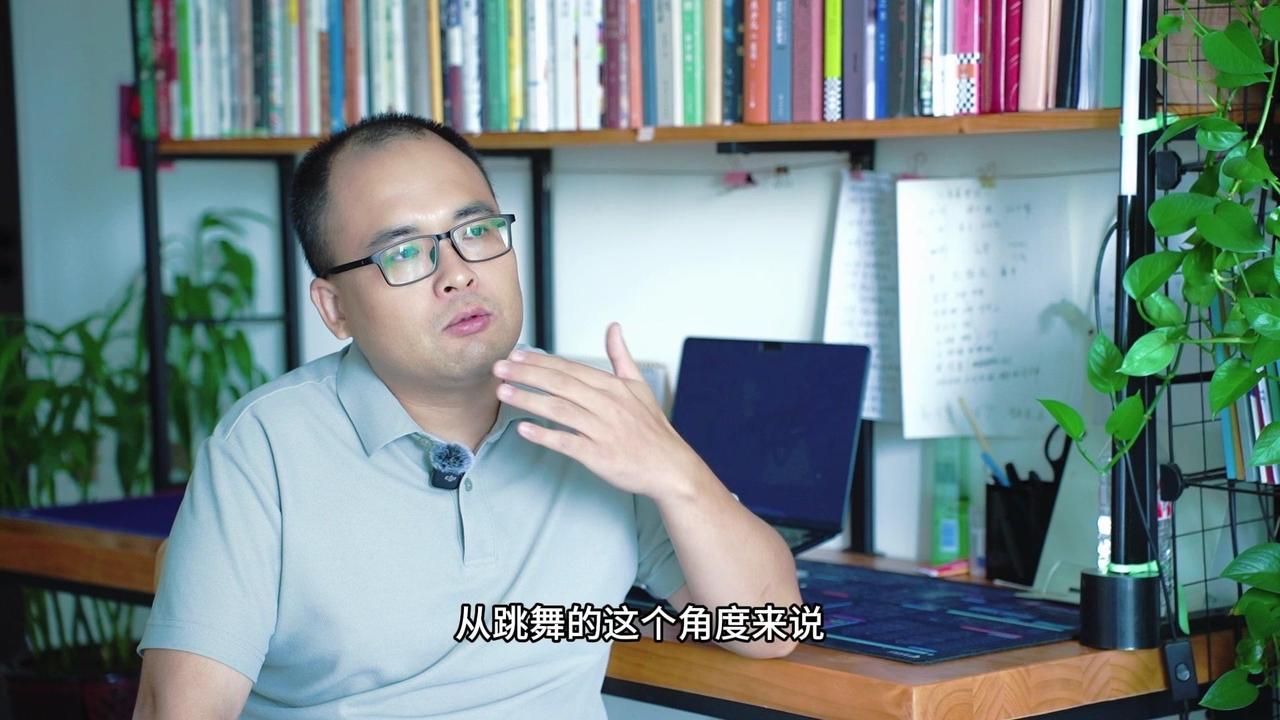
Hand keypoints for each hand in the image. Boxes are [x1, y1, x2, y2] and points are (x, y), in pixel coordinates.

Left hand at [492, 323, 704, 497]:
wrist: (670, 467)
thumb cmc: (651, 428)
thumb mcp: (638, 386)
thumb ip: (620, 356)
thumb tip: (614, 327)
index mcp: (612, 386)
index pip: (570, 368)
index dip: (541, 361)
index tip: (516, 355)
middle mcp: (607, 404)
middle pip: (560, 384)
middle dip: (527, 374)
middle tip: (499, 368)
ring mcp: (603, 430)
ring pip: (560, 409)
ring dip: (529, 399)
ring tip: (503, 392)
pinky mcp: (600, 455)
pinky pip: (568, 442)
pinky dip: (545, 435)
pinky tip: (523, 429)